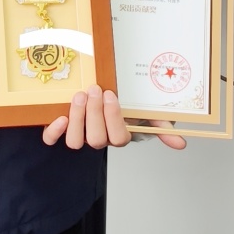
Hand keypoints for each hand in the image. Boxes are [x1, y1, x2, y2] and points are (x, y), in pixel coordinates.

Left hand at [42, 86, 185, 150]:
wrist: (100, 95)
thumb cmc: (123, 104)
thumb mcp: (145, 112)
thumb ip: (161, 125)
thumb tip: (180, 144)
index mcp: (118, 134)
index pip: (119, 137)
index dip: (113, 118)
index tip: (111, 94)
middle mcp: (98, 138)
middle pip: (97, 139)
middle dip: (95, 113)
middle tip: (94, 90)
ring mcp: (79, 134)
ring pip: (76, 141)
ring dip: (77, 118)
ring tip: (79, 96)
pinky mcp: (60, 130)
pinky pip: (52, 139)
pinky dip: (54, 131)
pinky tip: (59, 116)